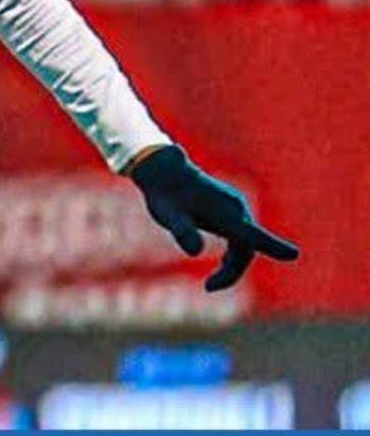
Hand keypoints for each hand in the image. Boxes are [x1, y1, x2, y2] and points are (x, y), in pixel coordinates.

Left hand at [129, 145, 298, 291]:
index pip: (251, 234)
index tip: (294, 254)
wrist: (164, 171)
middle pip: (247, 249)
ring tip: (212, 283)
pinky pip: (243, 238)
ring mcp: (236, 208)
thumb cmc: (165, 195)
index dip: (272, 246)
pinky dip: (234, 255)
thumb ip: (181, 231)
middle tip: (209, 286)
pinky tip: (224, 263)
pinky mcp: (232, 211)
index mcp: (224, 212)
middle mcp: (236, 209)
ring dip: (233, 265)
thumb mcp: (167, 215)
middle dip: (232, 272)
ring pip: (246, 245)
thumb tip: (194, 252)